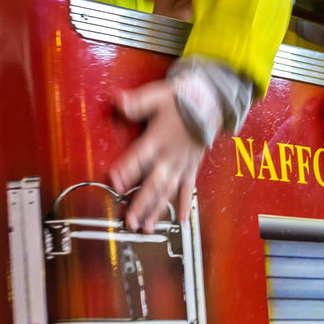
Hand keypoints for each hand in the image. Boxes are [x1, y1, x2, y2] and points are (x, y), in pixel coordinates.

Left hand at [109, 80, 205, 232]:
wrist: (209, 101)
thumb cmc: (181, 99)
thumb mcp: (157, 96)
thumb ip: (137, 102)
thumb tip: (117, 100)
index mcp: (159, 138)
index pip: (139, 156)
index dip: (127, 169)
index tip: (114, 182)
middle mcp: (170, 156)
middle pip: (154, 183)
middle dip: (141, 203)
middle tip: (130, 221)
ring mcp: (182, 164)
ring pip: (168, 191)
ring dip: (158, 210)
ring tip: (148, 227)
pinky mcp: (192, 166)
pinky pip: (189, 189)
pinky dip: (185, 204)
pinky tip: (181, 220)